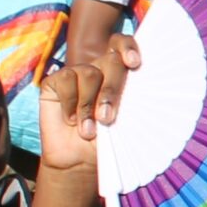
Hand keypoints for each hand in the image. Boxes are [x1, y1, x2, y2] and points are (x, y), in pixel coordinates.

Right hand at [33, 34, 139, 173]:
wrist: (79, 159)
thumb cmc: (109, 140)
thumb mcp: (126, 121)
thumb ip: (134, 100)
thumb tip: (150, 88)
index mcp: (123, 76)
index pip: (126, 47)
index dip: (129, 48)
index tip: (134, 63)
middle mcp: (101, 70)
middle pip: (111, 61)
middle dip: (112, 90)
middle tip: (107, 118)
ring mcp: (78, 74)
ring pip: (89, 72)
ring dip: (89, 104)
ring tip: (88, 130)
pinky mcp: (55, 82)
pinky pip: (66, 80)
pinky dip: (70, 102)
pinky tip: (71, 119)